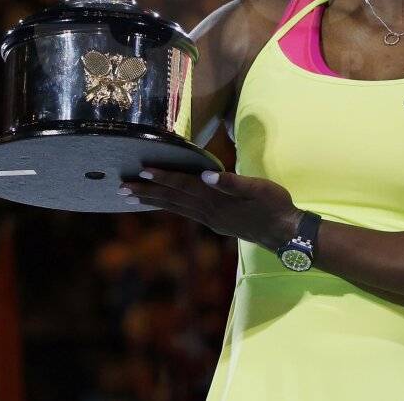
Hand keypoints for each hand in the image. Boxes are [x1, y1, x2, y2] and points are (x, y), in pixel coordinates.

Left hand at [120, 168, 303, 251]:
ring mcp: (210, 219)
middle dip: (146, 192)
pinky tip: (161, 203)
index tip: (142, 171)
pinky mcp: (214, 222)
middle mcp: (208, 211)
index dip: (163, 177)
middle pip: (172, 199)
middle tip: (119, 188)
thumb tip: (207, 174)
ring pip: (175, 208)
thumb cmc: (275, 205)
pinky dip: (168, 206)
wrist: (284, 232)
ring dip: (152, 201)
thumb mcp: (259, 188)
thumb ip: (232, 182)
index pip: (184, 186)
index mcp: (217, 200)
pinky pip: (184, 212)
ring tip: (130, 197)